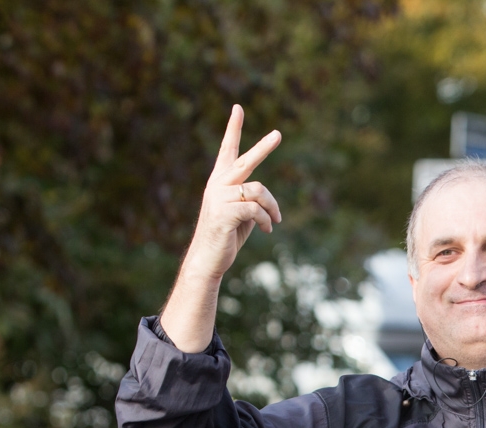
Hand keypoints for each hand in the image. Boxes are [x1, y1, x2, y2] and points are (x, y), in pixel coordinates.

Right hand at [182, 105, 282, 283]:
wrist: (208, 260)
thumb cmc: (226, 237)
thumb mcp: (241, 214)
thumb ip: (250, 199)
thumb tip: (266, 197)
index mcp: (220, 181)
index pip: (227, 150)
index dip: (232, 129)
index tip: (237, 108)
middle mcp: (217, 185)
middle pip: (245, 161)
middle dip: (263, 148)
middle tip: (278, 134)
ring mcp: (219, 198)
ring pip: (258, 190)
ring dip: (272, 207)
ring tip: (275, 221)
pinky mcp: (224, 213)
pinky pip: (255, 209)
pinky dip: (266, 220)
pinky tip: (267, 230)